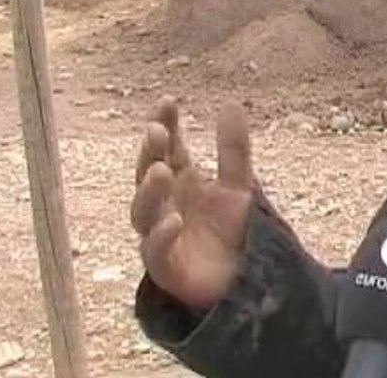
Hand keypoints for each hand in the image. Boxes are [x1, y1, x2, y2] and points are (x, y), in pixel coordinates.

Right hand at [131, 97, 254, 310]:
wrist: (244, 283)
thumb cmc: (232, 233)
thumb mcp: (238, 186)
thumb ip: (233, 150)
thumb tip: (231, 104)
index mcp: (181, 184)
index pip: (168, 149)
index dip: (165, 125)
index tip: (168, 102)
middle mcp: (165, 206)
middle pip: (148, 175)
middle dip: (150, 153)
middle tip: (158, 131)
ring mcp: (161, 236)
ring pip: (142, 212)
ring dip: (149, 190)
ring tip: (162, 170)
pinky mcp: (165, 268)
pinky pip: (155, 251)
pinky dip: (162, 234)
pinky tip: (174, 219)